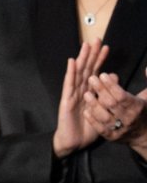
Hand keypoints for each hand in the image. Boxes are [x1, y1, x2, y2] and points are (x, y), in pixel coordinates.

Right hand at [52, 39, 109, 157]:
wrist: (74, 142)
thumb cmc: (87, 128)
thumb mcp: (103, 110)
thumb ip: (108, 94)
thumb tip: (115, 77)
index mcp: (89, 92)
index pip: (96, 72)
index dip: (100, 60)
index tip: (106, 47)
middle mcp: (80, 91)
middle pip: (87, 69)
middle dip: (91, 54)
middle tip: (96, 39)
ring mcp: (72, 95)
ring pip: (78, 73)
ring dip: (81, 59)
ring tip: (85, 45)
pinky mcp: (66, 101)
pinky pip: (69, 85)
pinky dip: (70, 73)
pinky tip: (71, 62)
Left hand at [82, 70, 146, 156]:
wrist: (143, 134)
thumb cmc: (143, 110)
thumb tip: (145, 68)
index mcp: (137, 107)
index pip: (122, 96)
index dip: (111, 85)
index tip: (102, 75)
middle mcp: (128, 118)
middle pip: (111, 104)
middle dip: (101, 90)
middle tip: (91, 78)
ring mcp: (120, 129)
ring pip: (104, 117)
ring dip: (94, 105)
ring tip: (86, 94)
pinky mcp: (112, 137)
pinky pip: (100, 129)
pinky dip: (92, 120)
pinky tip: (86, 111)